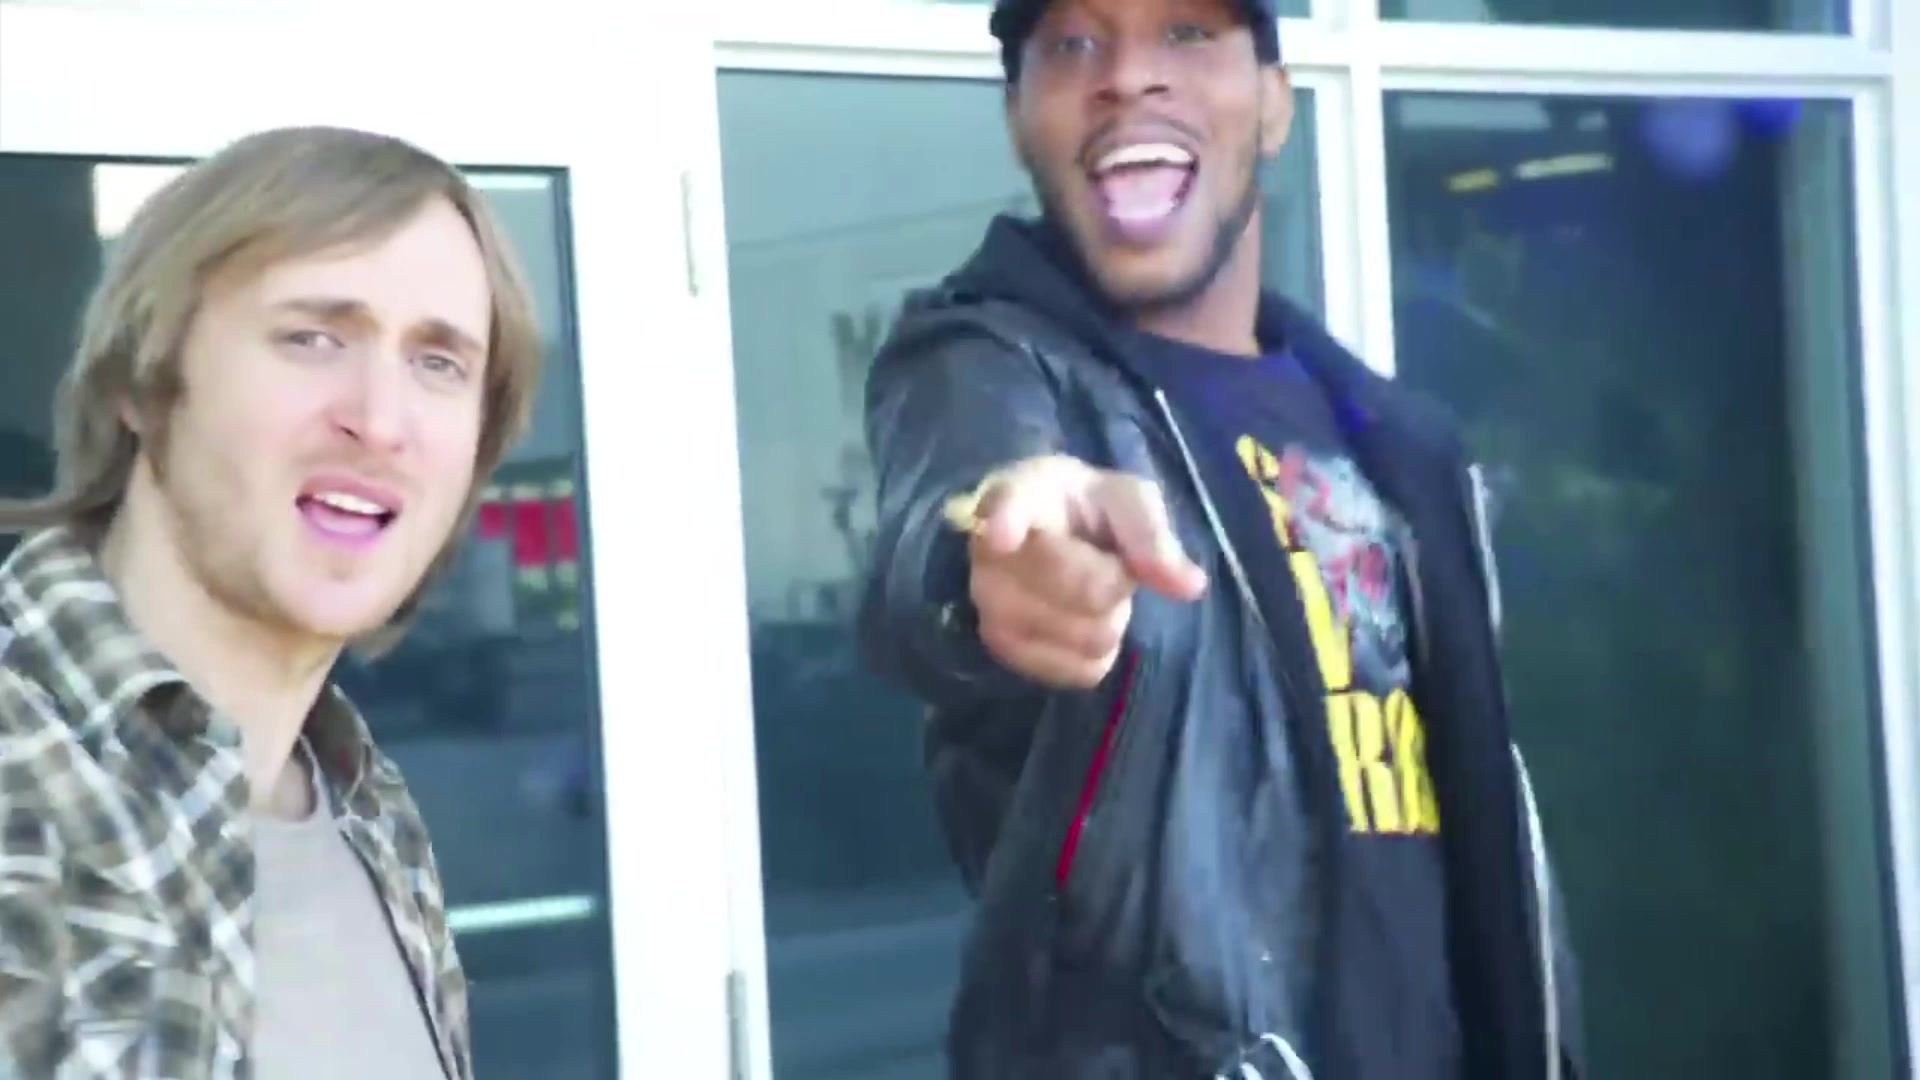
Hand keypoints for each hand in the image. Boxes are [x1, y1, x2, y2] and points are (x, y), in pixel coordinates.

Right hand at [950, 454, 1207, 688]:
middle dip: (1116, 581)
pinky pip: (1076, 670)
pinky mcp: (1003, 647)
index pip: (1009, 506)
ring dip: (1108, 619)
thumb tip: (1190, 587)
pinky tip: (1080, 623)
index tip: (1002, 536)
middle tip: (1104, 561)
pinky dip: (1097, 654)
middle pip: (1082, 588)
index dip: (1006, 522)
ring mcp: (989, 603)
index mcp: (1024, 493)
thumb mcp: (1128, 500)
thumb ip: (1153, 536)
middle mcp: (991, 551)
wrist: (1046, 535)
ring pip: (1084, 635)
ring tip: (1090, 590)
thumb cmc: (1086, 510)